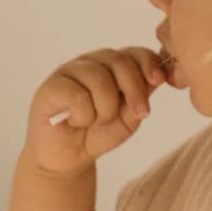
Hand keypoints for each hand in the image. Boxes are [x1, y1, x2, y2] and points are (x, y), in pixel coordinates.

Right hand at [24, 44, 174, 175]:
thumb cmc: (98, 133)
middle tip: (138, 114)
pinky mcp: (51, 87)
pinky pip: (77, 96)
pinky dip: (83, 116)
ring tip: (96, 122)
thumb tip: (160, 76)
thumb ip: (142, 96)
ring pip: (99, 79)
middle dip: (135, 90)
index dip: (148, 63)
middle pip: (119, 61)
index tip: (158, 80)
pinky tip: (76, 122)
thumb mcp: (129, 117)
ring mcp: (69, 72)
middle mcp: (91, 63)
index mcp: (111, 66)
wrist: (69, 157)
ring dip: (106, 110)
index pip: (133, 52)